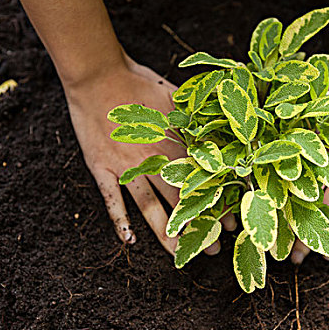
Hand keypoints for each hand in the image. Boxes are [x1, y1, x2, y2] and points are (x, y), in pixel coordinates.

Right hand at [63, 55, 234, 254]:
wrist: (99, 74)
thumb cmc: (139, 82)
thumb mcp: (177, 96)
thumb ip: (196, 118)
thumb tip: (219, 132)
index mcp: (174, 144)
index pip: (201, 182)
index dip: (216, 204)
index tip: (229, 223)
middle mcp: (153, 160)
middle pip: (179, 200)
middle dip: (197, 226)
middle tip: (211, 250)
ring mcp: (126, 166)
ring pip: (149, 207)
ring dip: (165, 233)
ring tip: (178, 255)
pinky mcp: (102, 167)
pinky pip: (112, 199)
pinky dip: (120, 221)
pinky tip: (129, 241)